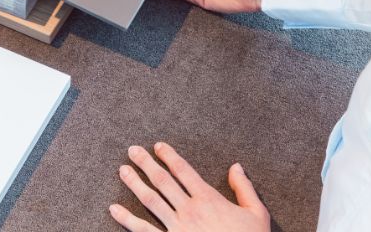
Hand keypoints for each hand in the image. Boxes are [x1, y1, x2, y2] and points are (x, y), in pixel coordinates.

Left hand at [110, 143, 269, 231]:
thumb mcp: (256, 213)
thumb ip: (244, 188)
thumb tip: (236, 166)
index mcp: (209, 199)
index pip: (184, 171)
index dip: (169, 156)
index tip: (157, 146)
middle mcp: (189, 210)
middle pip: (163, 180)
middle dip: (146, 163)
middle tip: (132, 150)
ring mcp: (177, 228)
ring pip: (151, 200)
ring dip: (134, 183)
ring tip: (123, 170)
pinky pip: (143, 231)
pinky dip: (127, 219)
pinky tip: (114, 209)